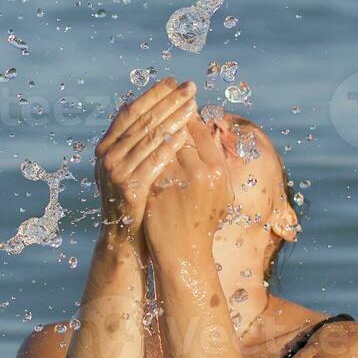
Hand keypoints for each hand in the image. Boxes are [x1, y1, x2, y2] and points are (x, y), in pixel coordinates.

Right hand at [94, 79, 197, 238]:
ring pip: (148, 138)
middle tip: (190, 87)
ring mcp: (116, 172)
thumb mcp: (130, 166)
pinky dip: (169, 146)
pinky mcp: (129, 188)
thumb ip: (135, 141)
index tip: (174, 82)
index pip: (131, 112)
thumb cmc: (135, 198)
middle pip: (141, 120)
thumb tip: (147, 108)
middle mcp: (106, 156)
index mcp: (106, 146)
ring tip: (192, 105)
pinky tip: (184, 134)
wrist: (126, 238)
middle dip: (168, 101)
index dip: (153, 95)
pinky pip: (153, 162)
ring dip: (173, 118)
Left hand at [143, 116, 232, 254]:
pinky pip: (147, 161)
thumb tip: (206, 131)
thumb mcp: (221, 191)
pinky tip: (136, 143)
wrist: (184, 252)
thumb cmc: (203, 220)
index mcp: (217, 170)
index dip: (186, 115)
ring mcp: (175, 181)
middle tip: (159, 108)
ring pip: (159, 144)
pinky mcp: (155, 190)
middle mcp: (198, 173)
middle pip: (177, 133)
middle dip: (166, 118)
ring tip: (146, 123)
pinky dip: (141, 150)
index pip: (199, 130)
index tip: (177, 106)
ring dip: (151, 131)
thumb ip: (215, 162)